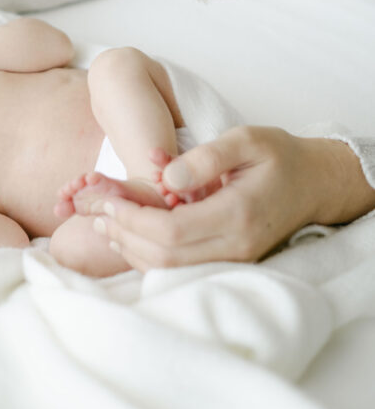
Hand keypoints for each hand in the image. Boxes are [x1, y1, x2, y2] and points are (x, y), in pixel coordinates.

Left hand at [91, 127, 331, 268]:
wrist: (314, 184)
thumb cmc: (278, 155)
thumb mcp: (246, 139)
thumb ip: (207, 156)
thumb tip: (165, 177)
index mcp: (238, 214)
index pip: (171, 230)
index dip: (132, 217)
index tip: (107, 198)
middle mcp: (236, 246)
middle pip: (165, 257)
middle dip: (124, 234)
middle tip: (95, 211)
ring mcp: (234, 260)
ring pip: (170, 269)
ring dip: (131, 249)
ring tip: (103, 222)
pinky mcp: (229, 263)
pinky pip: (181, 269)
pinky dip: (149, 256)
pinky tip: (129, 235)